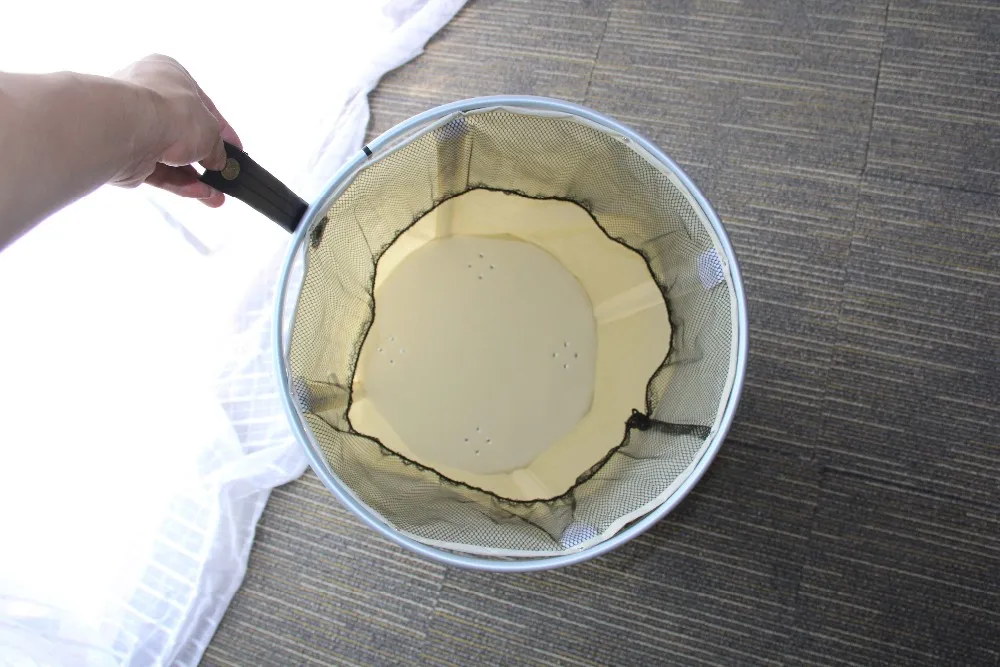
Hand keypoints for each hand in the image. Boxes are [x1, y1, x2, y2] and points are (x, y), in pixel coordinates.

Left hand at [113, 55, 240, 206]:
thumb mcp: (210, 129)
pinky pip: (159, 172)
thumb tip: (219, 161)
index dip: (221, 130)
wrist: (124, 128)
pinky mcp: (126, 155)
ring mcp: (134, 127)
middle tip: (224, 174)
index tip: (234, 150)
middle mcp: (148, 96)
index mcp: (168, 74)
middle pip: (185, 134)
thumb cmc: (167, 111)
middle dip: (207, 159)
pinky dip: (180, 184)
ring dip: (196, 177)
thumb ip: (217, 147)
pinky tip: (200, 194)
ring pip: (171, 158)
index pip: (201, 105)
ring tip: (218, 196)